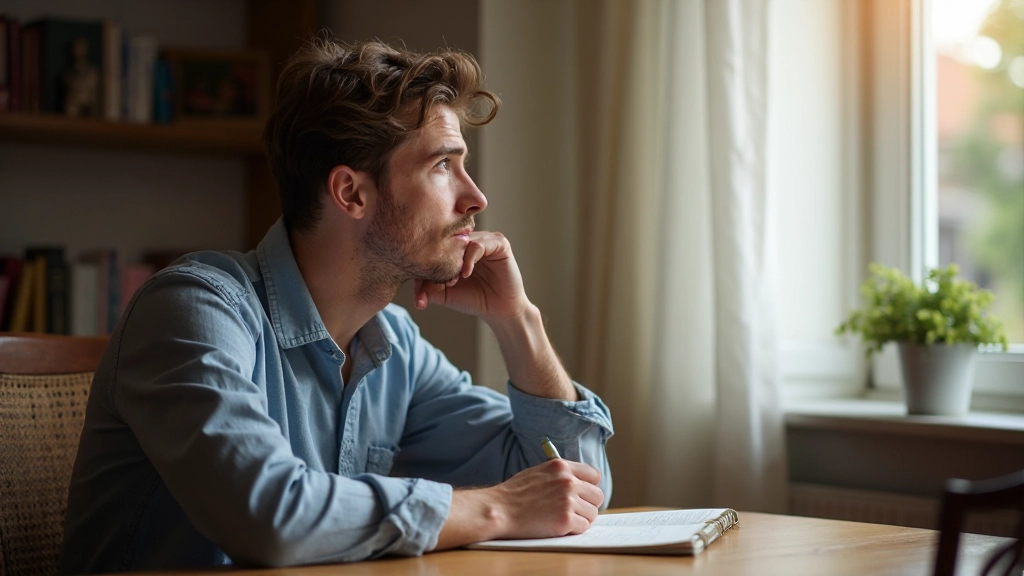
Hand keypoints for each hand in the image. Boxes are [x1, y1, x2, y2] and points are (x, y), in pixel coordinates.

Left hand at [413, 231, 529, 323]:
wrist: (499, 311)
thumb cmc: (473, 300)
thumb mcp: (445, 294)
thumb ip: (428, 287)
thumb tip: (412, 283)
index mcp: (456, 247)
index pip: (434, 248)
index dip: (424, 268)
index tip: (420, 294)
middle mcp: (470, 240)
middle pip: (445, 242)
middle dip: (437, 265)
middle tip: (437, 285)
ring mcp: (485, 239)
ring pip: (461, 242)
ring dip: (453, 262)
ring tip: (452, 281)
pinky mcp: (500, 243)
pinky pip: (479, 244)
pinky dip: (469, 259)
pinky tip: (466, 274)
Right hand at [491, 459, 604, 537]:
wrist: (499, 509)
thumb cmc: (515, 493)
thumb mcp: (539, 472)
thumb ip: (560, 475)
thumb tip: (579, 483)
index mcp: (561, 466)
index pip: (594, 475)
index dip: (589, 487)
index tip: (582, 495)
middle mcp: (568, 481)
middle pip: (597, 495)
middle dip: (587, 505)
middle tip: (573, 511)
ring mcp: (568, 501)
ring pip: (592, 513)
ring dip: (581, 519)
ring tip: (563, 519)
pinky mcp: (565, 520)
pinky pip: (583, 526)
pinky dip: (574, 529)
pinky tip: (559, 527)